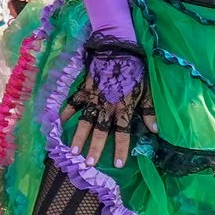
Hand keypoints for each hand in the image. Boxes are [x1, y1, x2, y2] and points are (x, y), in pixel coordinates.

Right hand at [59, 36, 153, 168]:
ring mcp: (93, 99)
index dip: (121, 149)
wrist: (117, 49)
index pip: (123, 134)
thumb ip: (149, 111)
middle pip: (101, 132)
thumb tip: (156, 130)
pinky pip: (73, 103)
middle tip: (88, 164)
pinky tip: (58, 122)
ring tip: (73, 151)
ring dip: (79, 136)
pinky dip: (65, 112)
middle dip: (95, 148)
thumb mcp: (147, 91)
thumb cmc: (135, 71)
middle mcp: (107, 107)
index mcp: (123, 109)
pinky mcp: (84, 89)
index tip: (119, 164)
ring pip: (85, 121)